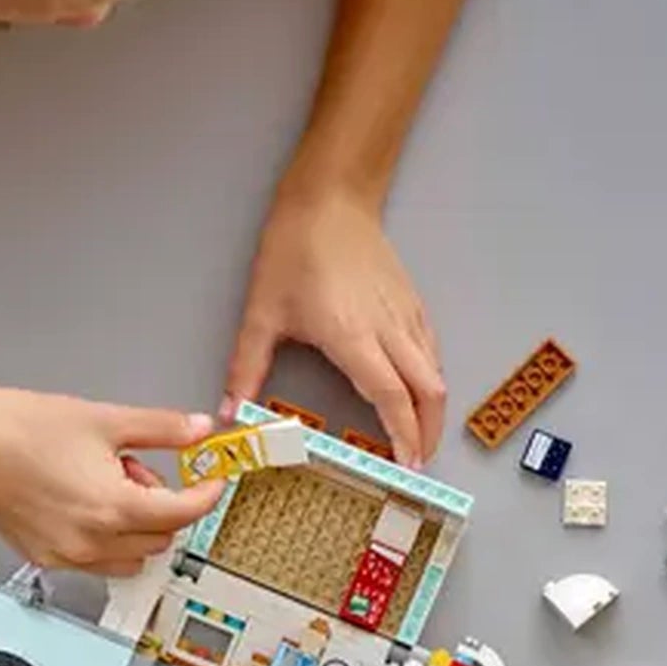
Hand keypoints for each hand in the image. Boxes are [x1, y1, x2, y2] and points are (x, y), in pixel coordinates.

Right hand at [0, 390, 224, 574]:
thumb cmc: (18, 429)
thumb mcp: (102, 419)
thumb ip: (160, 429)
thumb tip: (198, 430)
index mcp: (114, 509)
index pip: (184, 514)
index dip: (206, 494)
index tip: (212, 478)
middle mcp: (94, 544)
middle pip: (161, 538)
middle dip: (164, 505)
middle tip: (136, 466)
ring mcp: (69, 558)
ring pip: (132, 557)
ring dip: (137, 526)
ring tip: (106, 483)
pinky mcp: (48, 559)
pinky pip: (98, 560)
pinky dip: (107, 537)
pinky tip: (82, 498)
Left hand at [223, 182, 444, 464]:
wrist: (329, 199)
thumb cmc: (294, 249)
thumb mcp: (261, 312)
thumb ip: (246, 368)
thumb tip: (231, 411)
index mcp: (353, 337)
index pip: (392, 398)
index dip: (403, 436)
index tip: (405, 465)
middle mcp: (389, 329)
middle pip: (428, 392)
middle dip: (428, 434)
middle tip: (416, 464)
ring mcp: (406, 314)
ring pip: (436, 371)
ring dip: (433, 409)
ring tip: (419, 437)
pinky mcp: (412, 302)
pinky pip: (432, 350)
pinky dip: (430, 379)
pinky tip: (417, 391)